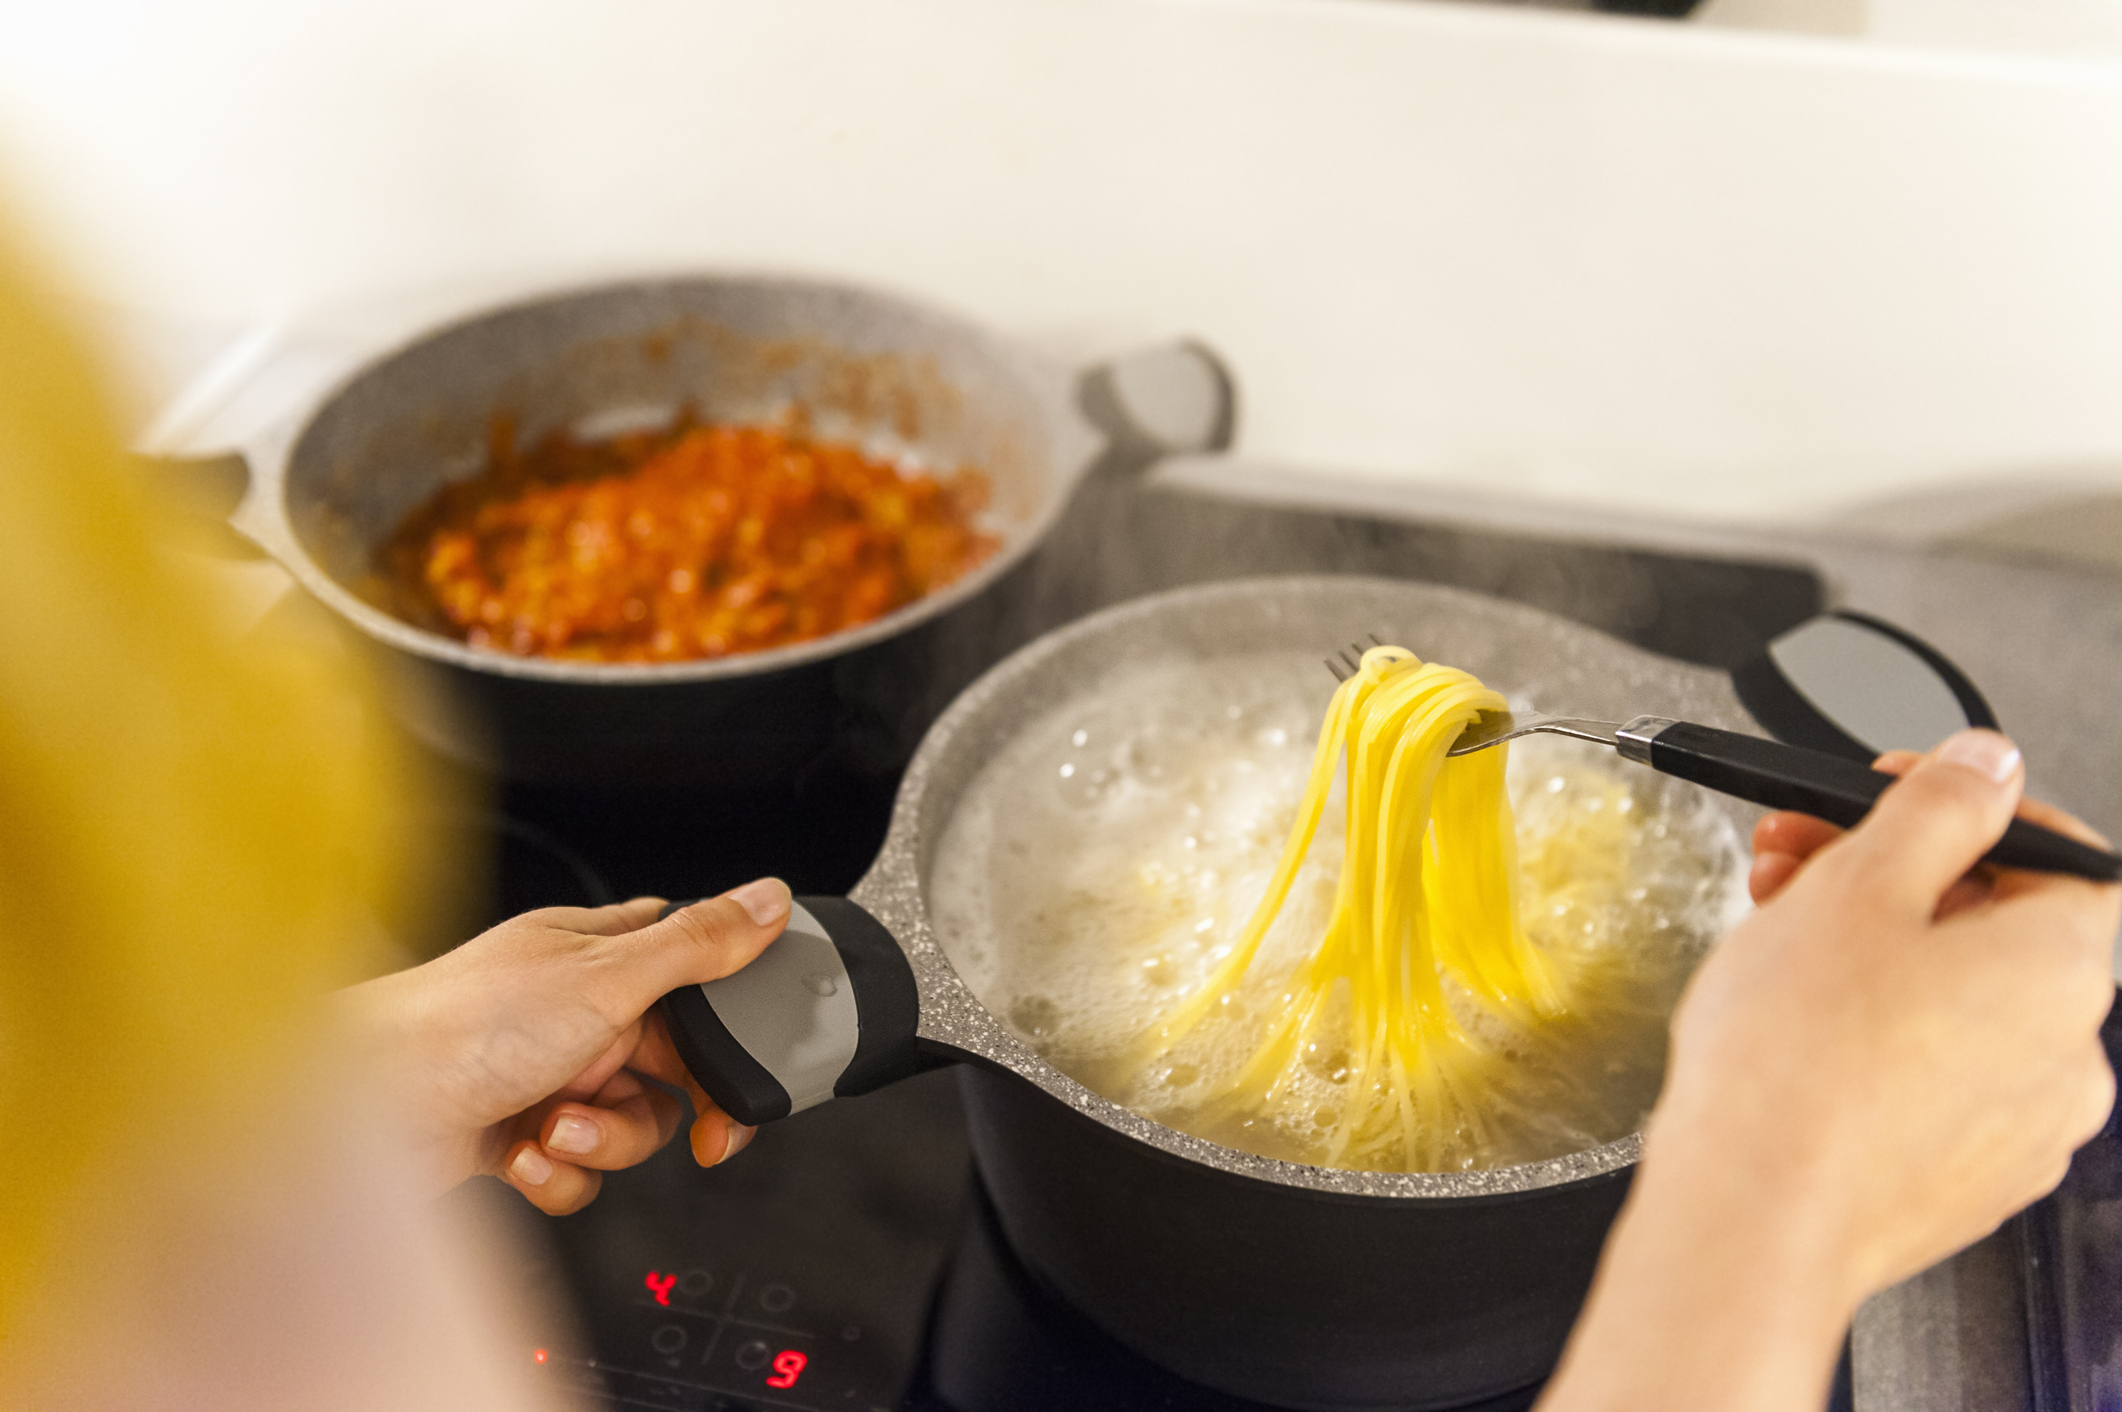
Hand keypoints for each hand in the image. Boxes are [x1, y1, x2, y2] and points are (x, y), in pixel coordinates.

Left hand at [343, 878, 791, 1213]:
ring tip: (560, 1128)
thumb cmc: (458, 1025)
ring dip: (604, 1141)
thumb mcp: (606, 976)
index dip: (725, 1022)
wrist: (357, 1111)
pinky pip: (577, 1170)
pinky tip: (524, 1153)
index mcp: (596, 953)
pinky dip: (559, 1173)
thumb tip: (768, 898)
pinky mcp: (514, 1136)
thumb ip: (697, 945)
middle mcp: (572, 1011)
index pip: (692, 973)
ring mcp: (543, 1075)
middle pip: (669, 1067)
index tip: (746, 1063)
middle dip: (666, 1103)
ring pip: (628, 1126)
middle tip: (692, 1129)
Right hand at [1541, 729, 2120, 1411]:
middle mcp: (2069, 1055)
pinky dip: (1875, 1037)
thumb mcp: (1858, 883)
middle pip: (1997, 924)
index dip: (1971, 807)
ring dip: (1875, 952)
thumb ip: (1937, 805)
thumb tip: (1989, 763)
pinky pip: (1933, 1079)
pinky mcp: (1963, 1183)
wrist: (1752, 1217)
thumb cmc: (1796, 1065)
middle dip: (1892, 877)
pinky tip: (1797, 1029)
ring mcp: (2022, 1131)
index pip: (2064, 853)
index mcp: (2067, 969)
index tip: (1894, 794)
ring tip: (1778, 941)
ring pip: (1959, 1002)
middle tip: (1801, 860)